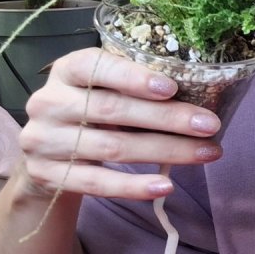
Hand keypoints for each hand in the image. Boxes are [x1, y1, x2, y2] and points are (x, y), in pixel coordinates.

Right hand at [16, 48, 221, 200]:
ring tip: (206, 153)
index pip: (96, 67)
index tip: (172, 88)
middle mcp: (49, 102)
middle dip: (168, 118)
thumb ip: (136, 87)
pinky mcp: (49, 175)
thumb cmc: (92, 109)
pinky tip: (165, 185)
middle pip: (113, 110)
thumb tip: (199, 97)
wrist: (47, 153)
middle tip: (210, 125)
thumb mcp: (104, 88)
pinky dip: (134, 186)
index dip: (134, 78)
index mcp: (67, 70)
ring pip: (113, 147)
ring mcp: (44, 141)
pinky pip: (97, 183)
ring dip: (166, 151)